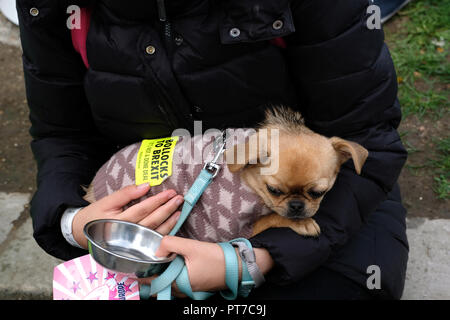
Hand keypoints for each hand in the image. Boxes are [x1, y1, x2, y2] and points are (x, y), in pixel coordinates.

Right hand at [72, 184, 183, 248]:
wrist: (83, 234)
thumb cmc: (96, 215)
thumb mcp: (107, 201)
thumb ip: (125, 193)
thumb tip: (146, 185)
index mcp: (118, 222)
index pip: (142, 210)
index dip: (157, 201)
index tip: (170, 192)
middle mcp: (127, 235)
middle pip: (152, 221)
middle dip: (167, 209)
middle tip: (179, 199)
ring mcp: (132, 245)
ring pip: (155, 233)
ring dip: (170, 222)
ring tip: (179, 210)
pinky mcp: (136, 250)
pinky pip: (153, 242)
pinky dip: (165, 233)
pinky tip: (173, 225)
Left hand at [138, 236, 273, 296]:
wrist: (239, 266)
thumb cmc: (217, 259)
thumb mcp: (192, 247)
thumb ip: (172, 244)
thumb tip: (157, 247)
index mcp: (178, 284)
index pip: (153, 283)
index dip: (143, 273)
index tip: (137, 263)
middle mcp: (182, 290)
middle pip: (159, 282)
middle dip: (153, 270)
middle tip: (147, 255)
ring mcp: (188, 289)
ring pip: (169, 280)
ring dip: (163, 269)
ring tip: (160, 255)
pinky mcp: (194, 284)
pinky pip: (178, 279)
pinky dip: (173, 270)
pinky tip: (174, 258)